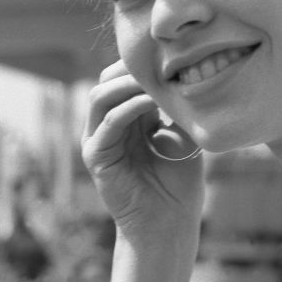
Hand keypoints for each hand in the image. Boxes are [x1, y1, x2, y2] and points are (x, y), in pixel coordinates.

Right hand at [82, 60, 203, 239]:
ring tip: (156, 82)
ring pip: (101, 96)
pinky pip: (107, 122)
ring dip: (128, 84)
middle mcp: (108, 125)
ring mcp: (99, 140)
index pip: (124, 78)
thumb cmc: (179, 183)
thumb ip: (175, 106)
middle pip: (107, 80)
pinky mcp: (96, 156)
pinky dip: (128, 108)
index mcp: (128, 118)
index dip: (142, 66)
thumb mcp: (182, 135)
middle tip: (161, 65)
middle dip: (131, 69)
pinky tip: (151, 103)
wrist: (169, 223)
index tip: (171, 58)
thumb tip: (184, 71)